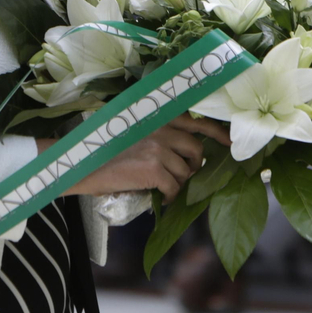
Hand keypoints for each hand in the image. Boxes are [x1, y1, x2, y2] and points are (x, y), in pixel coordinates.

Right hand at [45, 115, 231, 203]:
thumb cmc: (104, 151)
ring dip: (179, 182)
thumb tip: (183, 153)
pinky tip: (160, 195)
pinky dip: (170, 195)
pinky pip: (175, 187)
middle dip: (194, 166)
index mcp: (158, 117)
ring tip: (163, 185)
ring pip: (186, 172)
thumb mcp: (133, 132)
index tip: (229, 144)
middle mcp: (162, 128)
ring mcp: (159, 147)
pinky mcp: (154, 168)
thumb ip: (158, 134)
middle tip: (183, 175)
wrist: (82, 164)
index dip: (217, 133)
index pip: (197, 122)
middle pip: (197, 150)